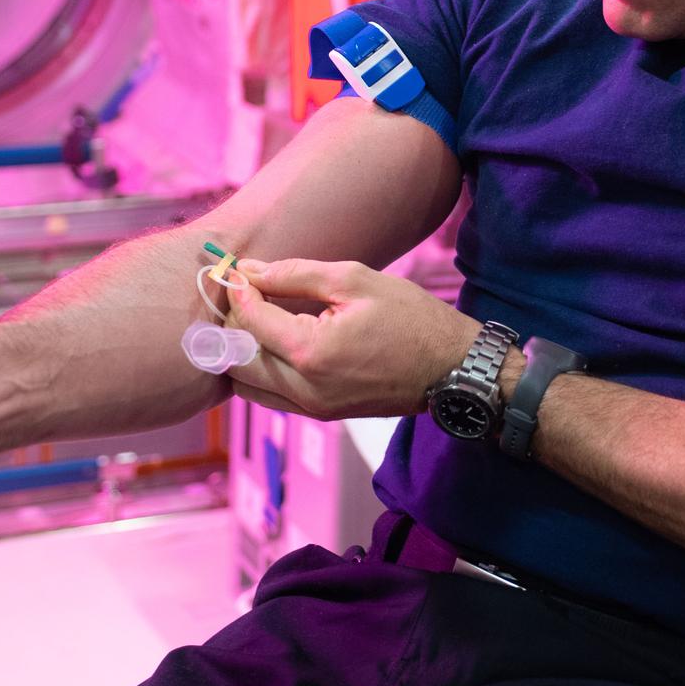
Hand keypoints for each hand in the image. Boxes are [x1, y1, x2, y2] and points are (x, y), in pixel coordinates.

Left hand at [222, 258, 481, 418]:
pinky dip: (261, 369)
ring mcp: (311, 407)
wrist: (452, 368)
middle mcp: (303, 388)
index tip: (242, 271)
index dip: (238, 291)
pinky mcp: (321, 414)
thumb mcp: (356, 280)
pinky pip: (269, 395)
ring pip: (245, 384)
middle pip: (234, 359)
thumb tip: (250, 272)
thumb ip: (296, 275)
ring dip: (243, 351)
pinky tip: (280, 342)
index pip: (248, 320)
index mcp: (311, 351)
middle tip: (247, 295)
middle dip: (232, 324)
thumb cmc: (412, 318)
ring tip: (261, 319)